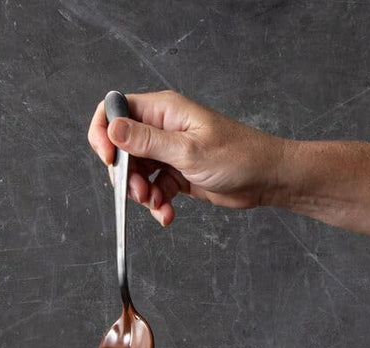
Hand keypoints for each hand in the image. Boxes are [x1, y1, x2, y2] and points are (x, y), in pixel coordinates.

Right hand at [87, 90, 286, 225]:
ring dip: (141, 194)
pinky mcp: (176, 173)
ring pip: (136, 173)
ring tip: (157, 205)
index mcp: (163, 111)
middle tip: (138, 193)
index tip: (108, 159)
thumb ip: (147, 141)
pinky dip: (156, 204)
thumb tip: (113, 128)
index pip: (116, 110)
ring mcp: (168, 152)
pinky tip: (167, 214)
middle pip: (122, 148)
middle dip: (124, 175)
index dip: (104, 132)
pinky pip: (154, 189)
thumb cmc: (237, 156)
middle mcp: (162, 128)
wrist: (265, 178)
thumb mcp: (187, 150)